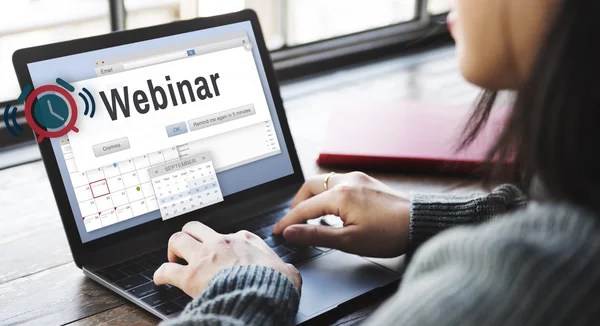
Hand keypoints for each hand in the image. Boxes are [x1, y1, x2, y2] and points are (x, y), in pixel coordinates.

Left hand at [154, 221, 301, 297]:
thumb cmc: (274, 285)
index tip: (221, 253)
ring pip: (177, 239)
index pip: (229, 234)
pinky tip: (160, 279)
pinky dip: (161, 274)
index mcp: (245, 240)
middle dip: (189, 236)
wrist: (262, 296)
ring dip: (173, 249)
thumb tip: (289, 273)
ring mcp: (204, 257)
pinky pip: (166, 270)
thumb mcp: (288, 272)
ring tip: (173, 259)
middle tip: (188, 249)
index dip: (223, 244)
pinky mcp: (191, 276)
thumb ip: (285, 268)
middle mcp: (221, 243)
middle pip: (195, 228)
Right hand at [272, 172, 410, 257]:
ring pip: (323, 182)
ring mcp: (357, 178)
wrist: (420, 222)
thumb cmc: (389, 233)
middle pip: (309, 187)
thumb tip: (291, 232)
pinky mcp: (366, 181)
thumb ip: (316, 235)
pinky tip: (331, 208)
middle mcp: (346, 181)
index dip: (288, 221)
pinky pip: (337, 182)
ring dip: (312, 197)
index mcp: (339, 195)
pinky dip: (327, 193)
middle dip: (297, 203)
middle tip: (292, 221)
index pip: (304, 208)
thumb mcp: (348, 241)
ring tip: (310, 216)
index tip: (278, 231)